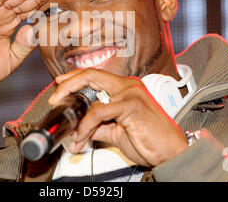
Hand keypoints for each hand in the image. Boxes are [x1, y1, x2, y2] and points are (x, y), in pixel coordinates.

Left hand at [49, 68, 187, 166]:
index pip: (95, 75)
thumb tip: (77, 129)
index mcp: (126, 88)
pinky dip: (86, 126)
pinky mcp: (131, 104)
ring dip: (76, 114)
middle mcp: (128, 85)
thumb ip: (97, 126)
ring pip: (92, 93)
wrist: (172, 152)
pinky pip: (98, 112)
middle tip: (56, 98)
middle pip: (90, 74)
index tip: (60, 86)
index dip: (74, 78)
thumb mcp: (117, 132)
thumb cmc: (151, 140)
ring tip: (71, 131)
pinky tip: (82, 137)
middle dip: (68, 85)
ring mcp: (130, 93)